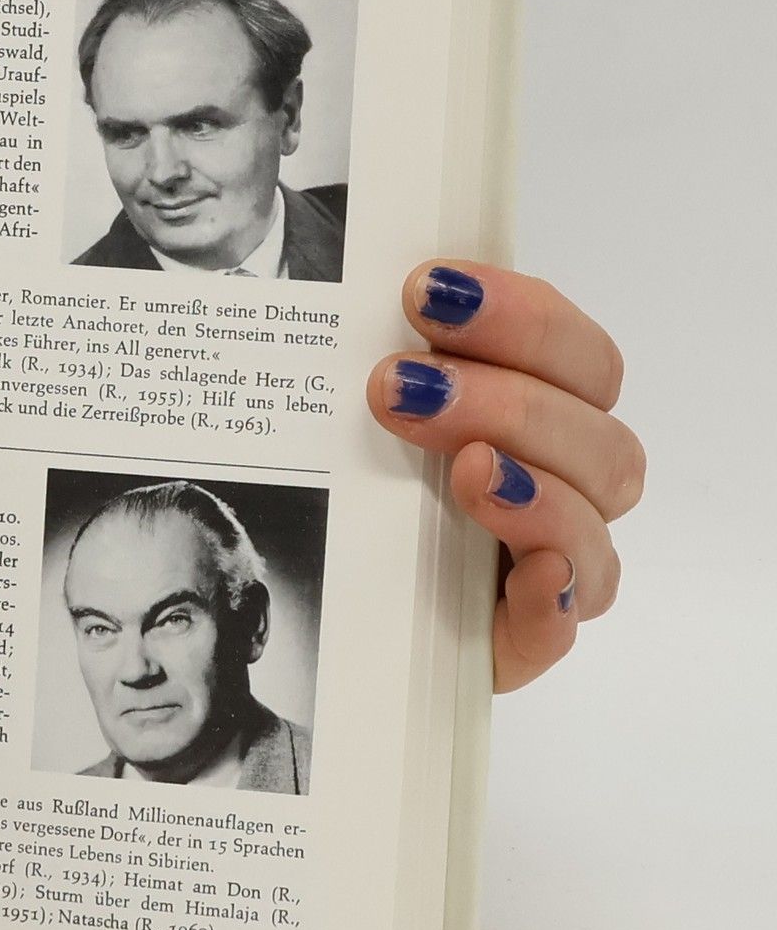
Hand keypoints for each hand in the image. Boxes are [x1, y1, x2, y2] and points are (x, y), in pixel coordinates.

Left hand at [366, 263, 642, 691]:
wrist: (332, 612)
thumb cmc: (354, 494)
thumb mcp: (360, 419)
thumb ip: (388, 362)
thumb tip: (366, 294)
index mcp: (542, 417)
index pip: (575, 355)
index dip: (520, 315)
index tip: (428, 288)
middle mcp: (564, 488)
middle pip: (596, 434)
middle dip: (505, 396)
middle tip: (400, 384)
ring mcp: (554, 569)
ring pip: (592, 520)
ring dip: (533, 486)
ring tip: (464, 468)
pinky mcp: (523, 640)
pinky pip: (564, 622)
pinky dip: (554, 593)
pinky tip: (528, 571)